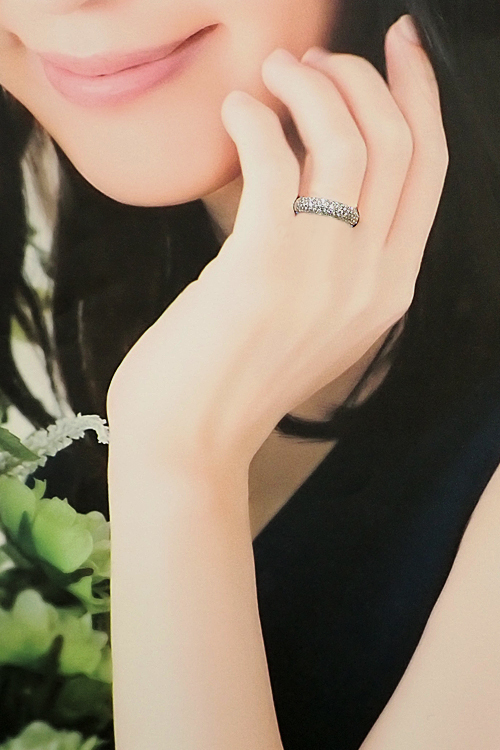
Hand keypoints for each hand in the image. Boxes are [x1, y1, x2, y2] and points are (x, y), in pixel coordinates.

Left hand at [107, 14, 448, 480]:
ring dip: (308, 84)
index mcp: (392, 288)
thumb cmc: (237, 372)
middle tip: (311, 62)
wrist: (191, 437)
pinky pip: (277, 157)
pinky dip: (255, 118)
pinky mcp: (265, 264)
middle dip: (360, 77)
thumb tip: (315, 161)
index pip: (431, 168)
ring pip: (348, 138)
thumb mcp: (313, 316)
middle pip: (399, 141)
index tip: (399, 47)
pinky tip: (235, 113)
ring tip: (272, 74)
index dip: (421, 94)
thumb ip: (337, 254)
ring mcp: (325, 273)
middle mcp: (373, 278)